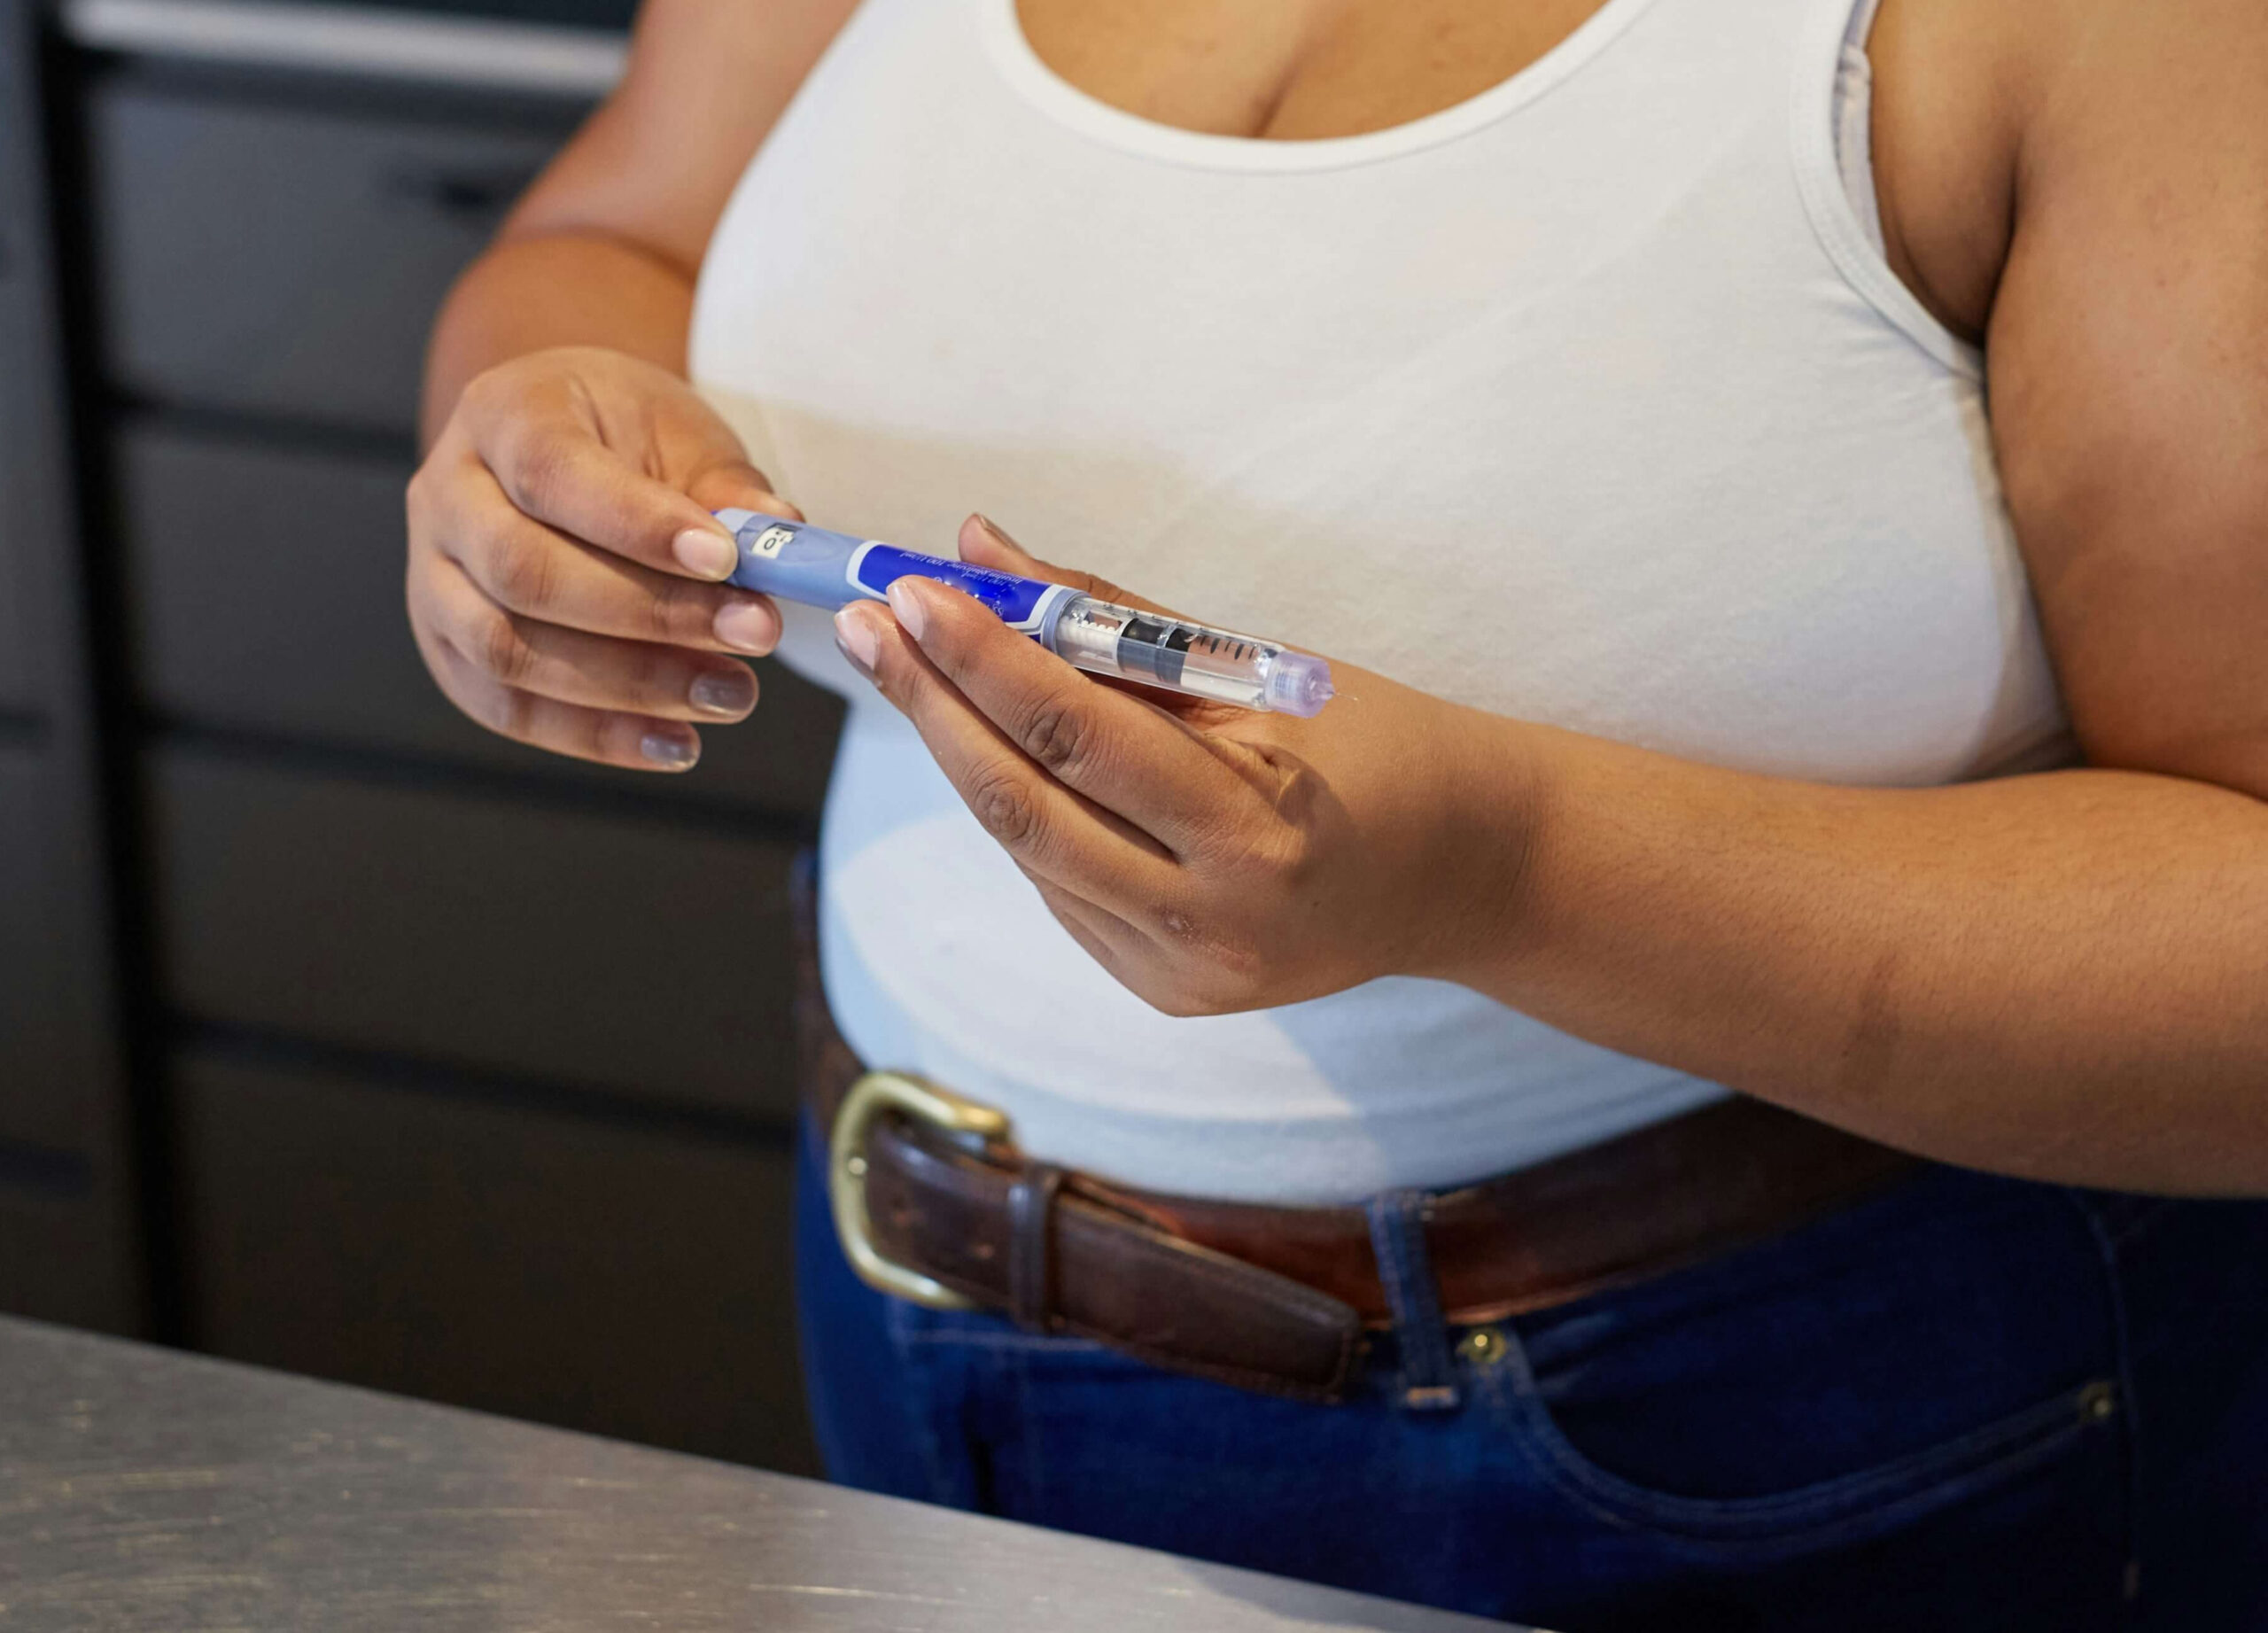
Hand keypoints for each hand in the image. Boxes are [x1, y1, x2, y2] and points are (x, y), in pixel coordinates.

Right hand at [407, 346, 793, 771]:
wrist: (557, 448)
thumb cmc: (623, 437)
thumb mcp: (680, 432)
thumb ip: (725, 485)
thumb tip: (780, 533)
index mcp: (501, 415)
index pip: (553, 474)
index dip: (638, 525)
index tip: (728, 560)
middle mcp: (446, 496)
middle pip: (525, 573)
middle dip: (650, 616)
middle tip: (754, 633)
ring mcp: (430, 579)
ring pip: (508, 651)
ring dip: (630, 687)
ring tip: (730, 695)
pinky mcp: (446, 650)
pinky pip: (509, 709)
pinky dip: (597, 735)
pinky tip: (677, 743)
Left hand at [831, 517, 1531, 1014]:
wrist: (1467, 874)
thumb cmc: (1381, 744)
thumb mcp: (1265, 667)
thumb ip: (1114, 617)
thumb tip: (979, 551)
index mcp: (1256, 835)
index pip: (1079, 739)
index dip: (983, 661)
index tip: (914, 588)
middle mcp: (1212, 925)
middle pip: (1025, 808)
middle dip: (933, 707)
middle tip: (870, 623)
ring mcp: (1182, 973)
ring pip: (1027, 851)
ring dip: (959, 753)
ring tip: (907, 664)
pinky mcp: (1165, 993)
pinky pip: (1061, 886)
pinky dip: (1019, 807)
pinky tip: (989, 742)